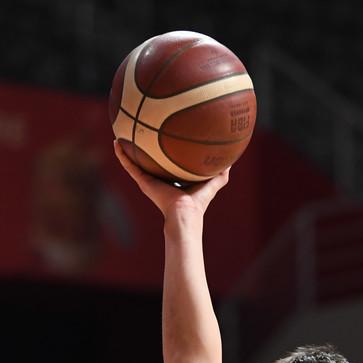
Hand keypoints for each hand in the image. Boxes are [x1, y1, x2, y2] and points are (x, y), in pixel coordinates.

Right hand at [113, 140, 229, 218]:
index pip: (167, 165)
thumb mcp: (211, 184)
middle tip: (139, 133)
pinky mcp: (143, 182)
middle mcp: (159, 180)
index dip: (164, 154)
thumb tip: (232, 162)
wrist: (184, 214)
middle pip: (149, 162)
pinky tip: (116, 143)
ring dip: (127, 150)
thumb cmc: (198, 203)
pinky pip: (129, 166)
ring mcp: (149, 181)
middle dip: (144, 150)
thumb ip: (221, 175)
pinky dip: (121, 155)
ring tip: (120, 135)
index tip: (162, 141)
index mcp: (172, 181)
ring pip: (135, 163)